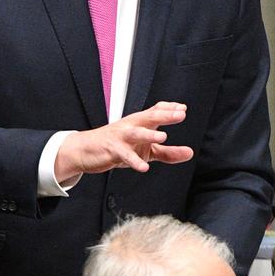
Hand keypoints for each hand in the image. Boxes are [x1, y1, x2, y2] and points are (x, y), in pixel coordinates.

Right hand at [55, 102, 192, 182]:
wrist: (85, 150)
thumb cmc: (116, 146)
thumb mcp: (145, 150)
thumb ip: (168, 152)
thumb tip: (189, 153)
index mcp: (139, 123)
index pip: (156, 110)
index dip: (170, 108)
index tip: (183, 108)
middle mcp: (131, 126)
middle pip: (149, 116)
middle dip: (165, 115)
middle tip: (180, 114)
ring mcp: (121, 137)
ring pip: (136, 133)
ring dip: (149, 134)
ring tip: (163, 136)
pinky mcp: (112, 150)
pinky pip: (124, 155)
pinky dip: (134, 161)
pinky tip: (144, 167)